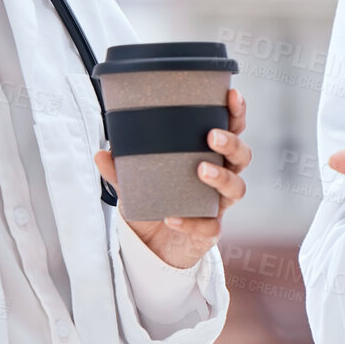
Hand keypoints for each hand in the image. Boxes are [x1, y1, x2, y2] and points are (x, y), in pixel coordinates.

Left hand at [94, 88, 249, 269]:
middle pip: (242, 156)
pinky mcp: (210, 232)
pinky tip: (173, 217)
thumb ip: (122, 169)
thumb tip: (102, 152)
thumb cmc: (155, 203)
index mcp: (209, 156)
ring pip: (237, 188)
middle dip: (232, 143)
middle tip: (212, 136)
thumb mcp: (136, 183)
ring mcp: (218, 205)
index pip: (231, 129)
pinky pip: (209, 226)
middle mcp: (221, 178)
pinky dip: (191, 222)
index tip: (231, 95)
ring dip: (221, 177)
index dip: (236, 112)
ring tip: (201, 170)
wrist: (153, 248)